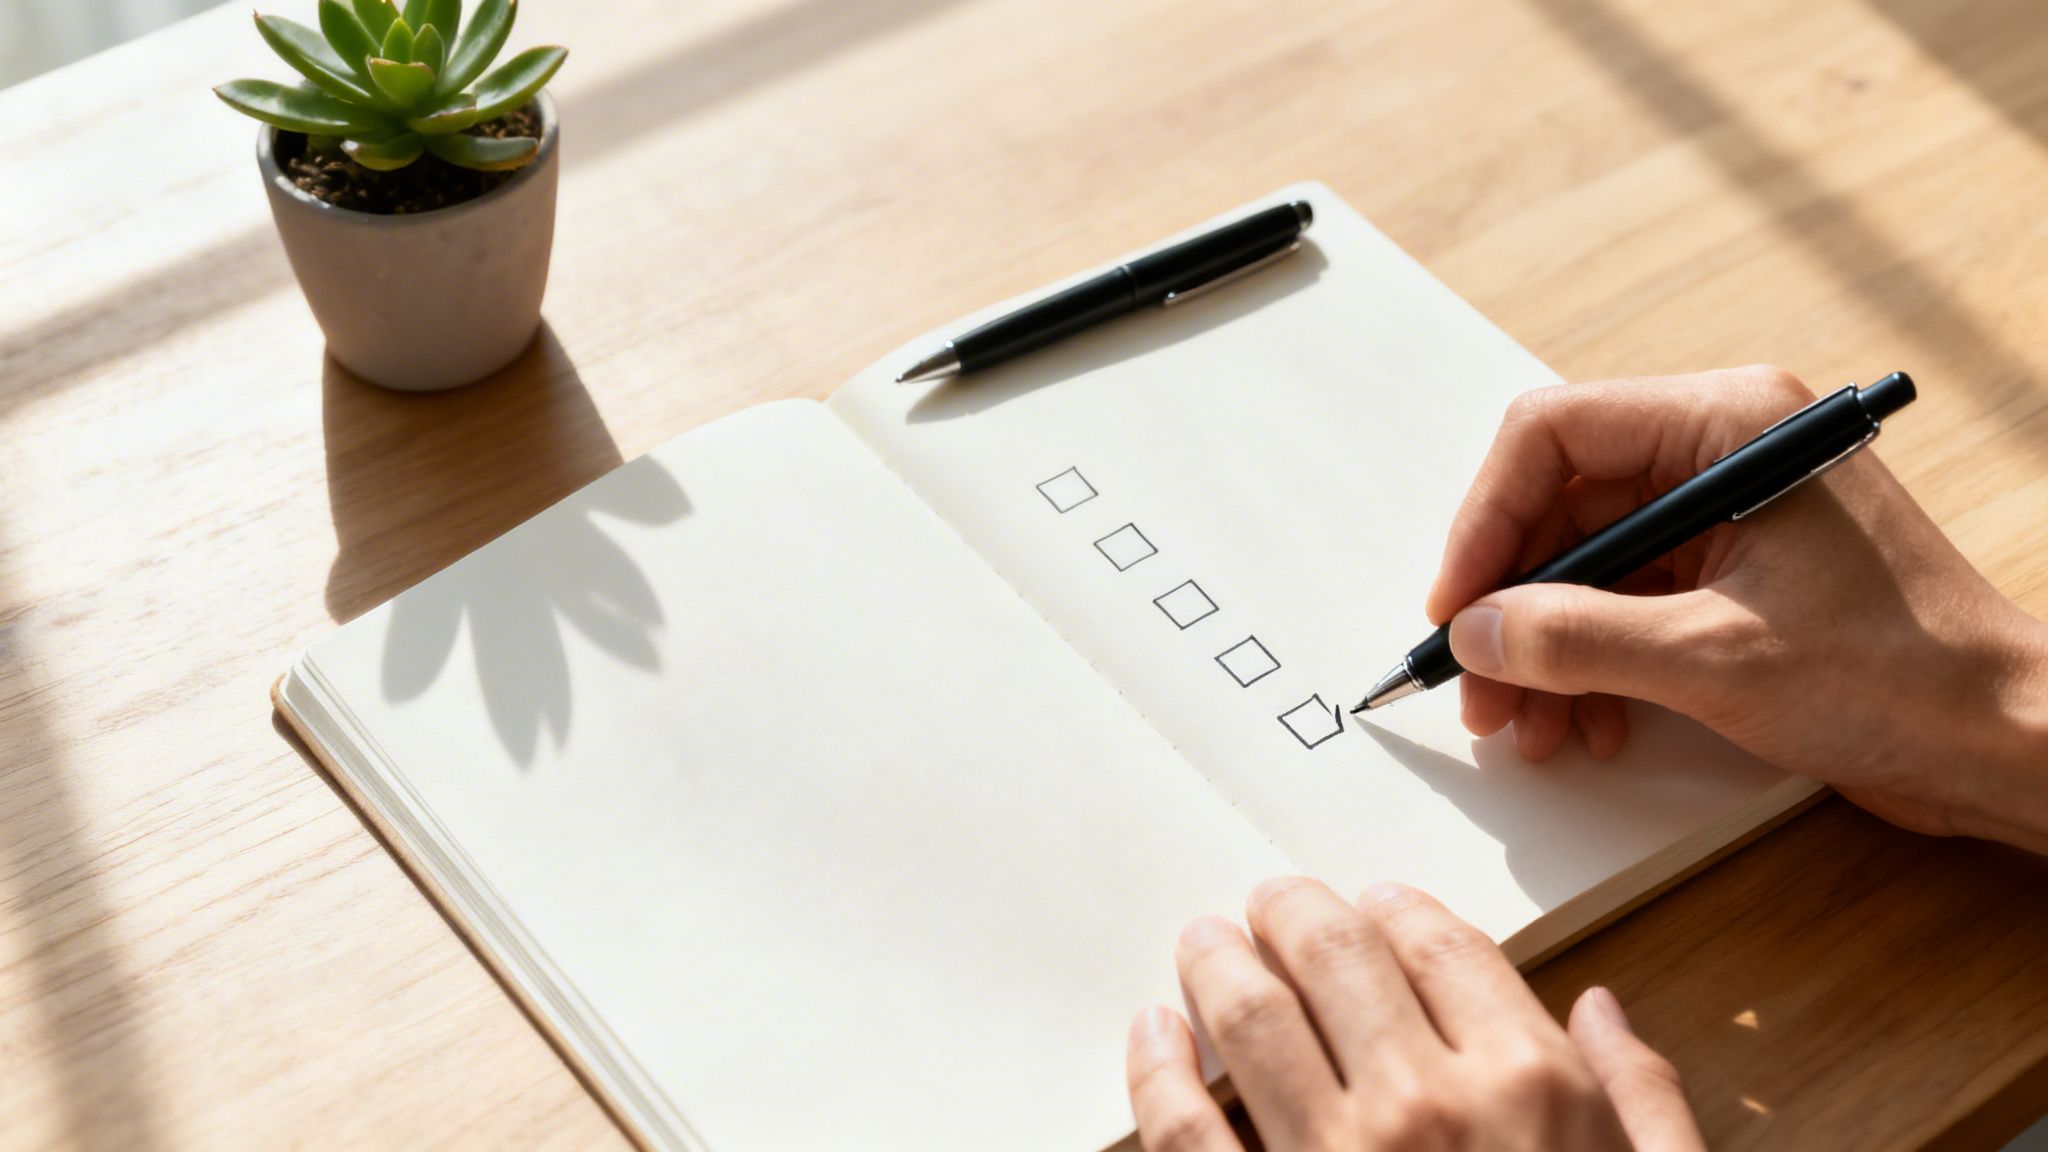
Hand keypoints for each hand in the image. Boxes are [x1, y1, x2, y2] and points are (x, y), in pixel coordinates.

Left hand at [1126, 879, 1701, 1150]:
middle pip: (1336, 957)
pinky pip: (1182, 1129)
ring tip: (1204, 943)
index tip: (1372, 899)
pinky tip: (1152, 1033)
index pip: (1443, 946)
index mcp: (1531, 1092)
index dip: (1399, 908)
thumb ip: (1643, 1103)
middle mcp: (1425, 1109)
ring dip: (1217, 963)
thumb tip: (1602, 1011)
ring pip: (1249, 1018)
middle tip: (1272, 901)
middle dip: (1294, 912)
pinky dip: (1155, 1067)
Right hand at [1429, 365, 2047, 852]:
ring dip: (1544, 644)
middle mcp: (1725, 451)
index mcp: (1729, 424)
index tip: (1455, 605)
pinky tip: (1588, 722)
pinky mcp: (1739, 575)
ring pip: (1588, 562)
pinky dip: (1593, 662)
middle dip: (1511, 601)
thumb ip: (1573, 639)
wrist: (2011, 743)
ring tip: (1525, 723)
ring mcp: (1732, 515)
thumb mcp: (1713, 660)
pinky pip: (1630, 601)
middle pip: (1563, 504)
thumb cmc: (1905, 678)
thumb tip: (1474, 632)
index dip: (1485, 521)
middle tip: (1475, 684)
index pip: (1553, 435)